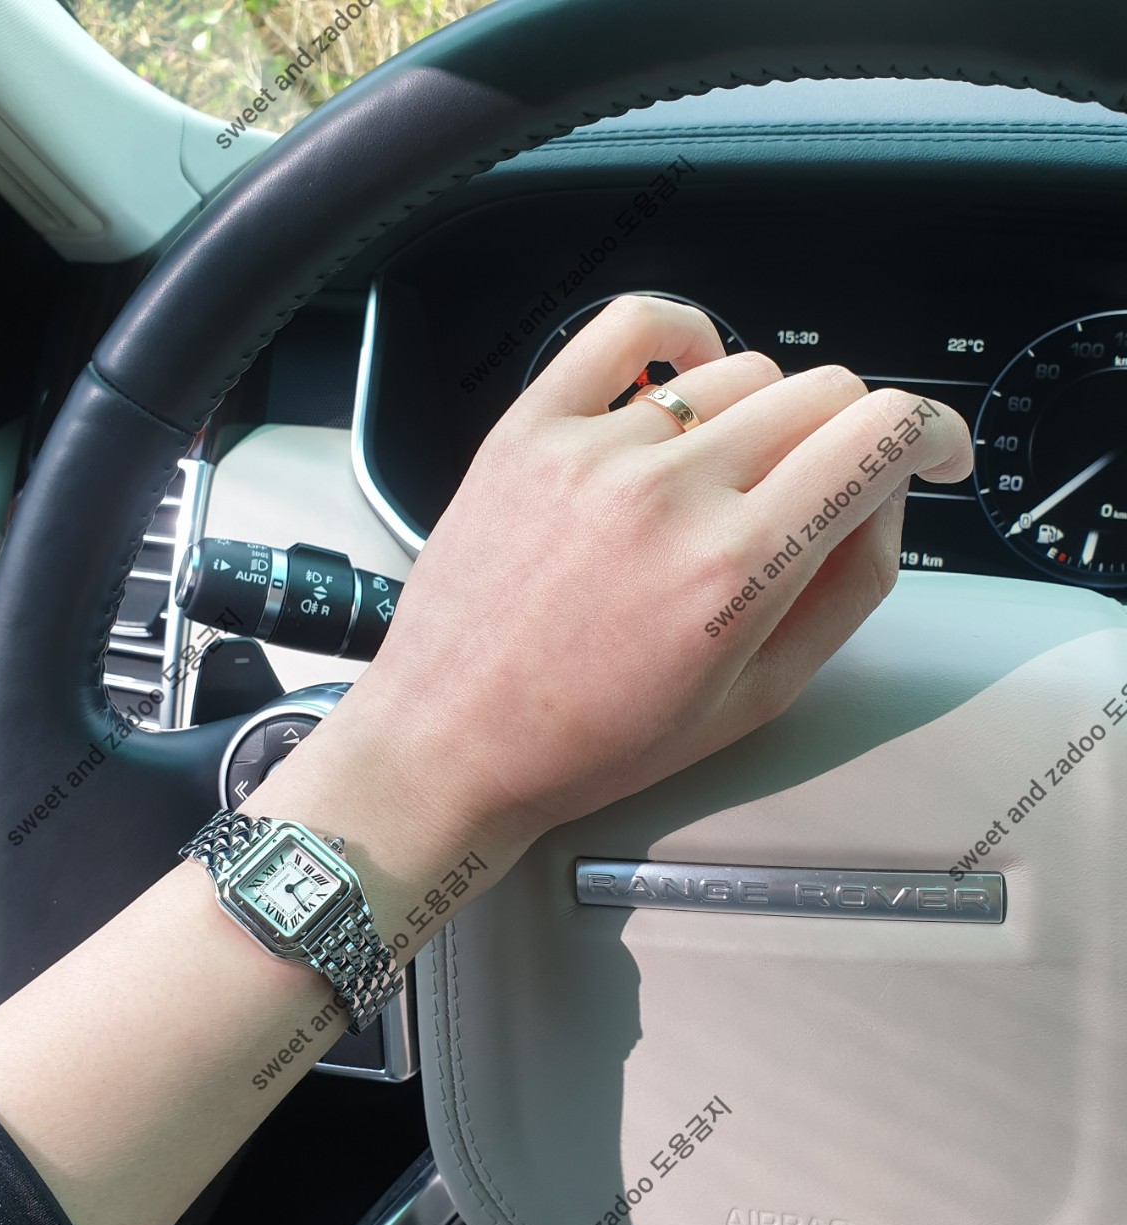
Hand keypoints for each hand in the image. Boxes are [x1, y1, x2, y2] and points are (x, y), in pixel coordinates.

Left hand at [338, 297, 971, 851]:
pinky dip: (679, 334)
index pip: (879, 434)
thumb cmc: (593, 740)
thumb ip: (847, 590)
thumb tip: (882, 497)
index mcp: (737, 568)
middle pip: (820, 393)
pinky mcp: (531, 426)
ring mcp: (593, 447)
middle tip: (821, 489)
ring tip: (731, 471)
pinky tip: (687, 373)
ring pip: (739, 369)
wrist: (452, 740)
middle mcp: (670, 491)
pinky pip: (627, 328)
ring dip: (764, 412)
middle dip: (849, 436)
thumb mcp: (754, 699)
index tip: (927, 453)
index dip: (929, 433)